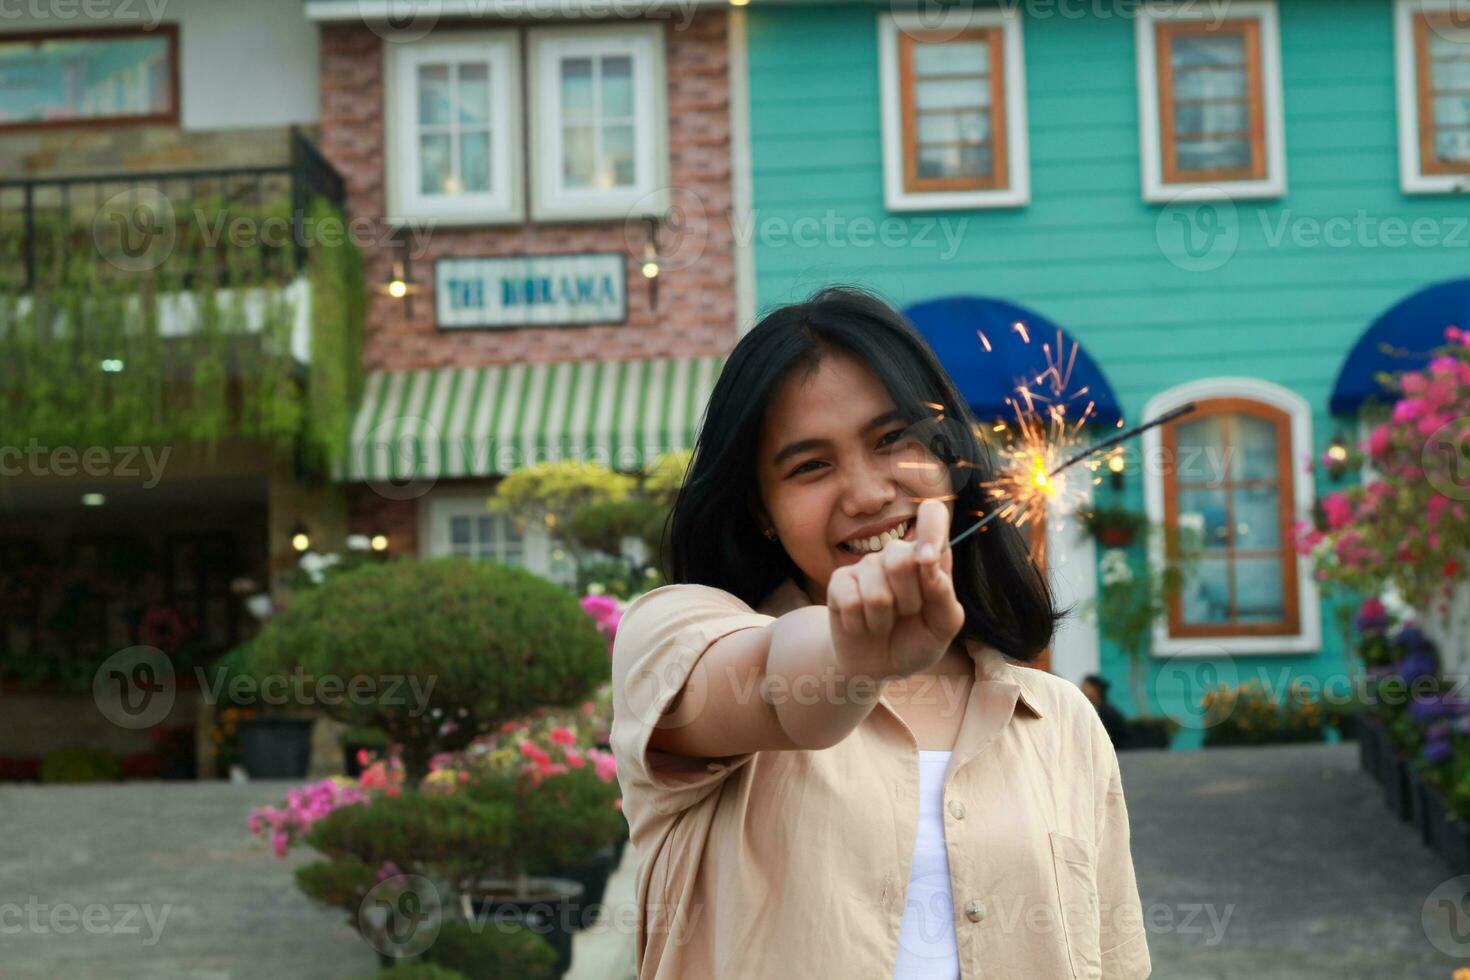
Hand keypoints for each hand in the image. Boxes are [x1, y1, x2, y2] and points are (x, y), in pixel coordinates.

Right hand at [826, 497, 966, 681]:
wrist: (879, 668)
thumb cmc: (916, 641)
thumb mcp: (942, 626)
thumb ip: (943, 594)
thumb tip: (928, 560)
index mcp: (928, 556)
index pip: (932, 515)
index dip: (931, 529)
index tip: (928, 559)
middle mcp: (897, 554)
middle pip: (900, 557)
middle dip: (909, 600)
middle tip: (908, 613)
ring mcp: (865, 566)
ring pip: (876, 592)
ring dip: (883, 620)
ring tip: (884, 623)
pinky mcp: (839, 582)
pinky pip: (851, 602)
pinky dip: (861, 626)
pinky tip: (863, 626)